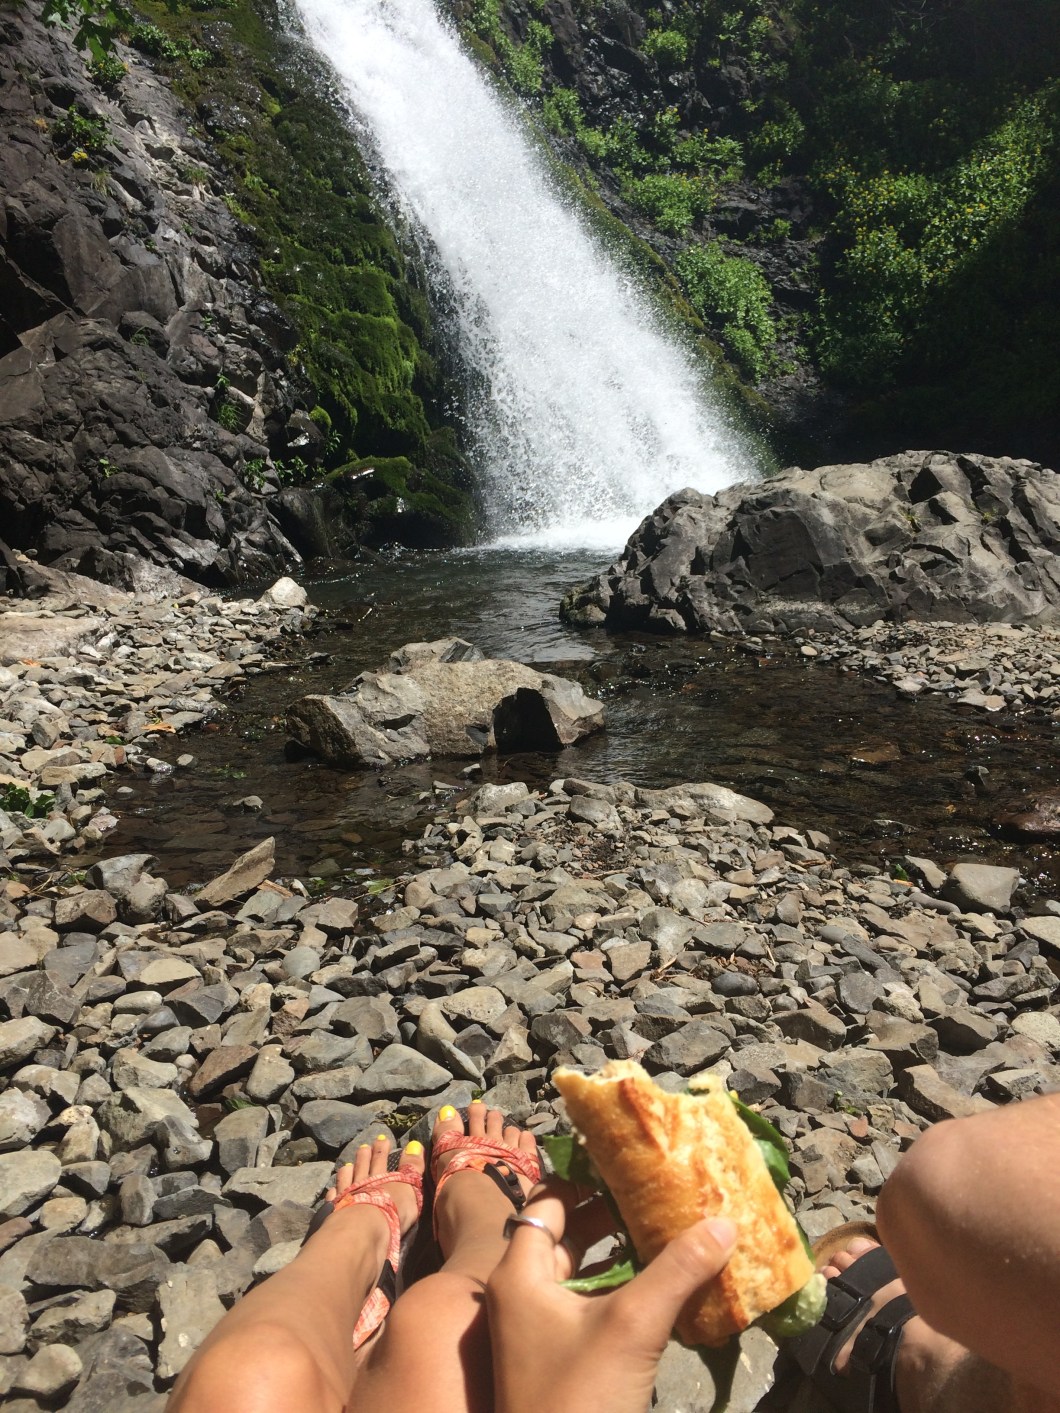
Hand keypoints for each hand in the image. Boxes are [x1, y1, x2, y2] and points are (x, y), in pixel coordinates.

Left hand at [486, 1180, 736, 1412]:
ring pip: (584, 1270)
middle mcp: (523, 1293)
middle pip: (567, 1233)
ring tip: (672, 1227)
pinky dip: (625, 1288)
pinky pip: (593, 1305)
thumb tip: (723, 1221)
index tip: (631, 1161)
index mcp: (518, 1273)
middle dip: (615, 1213)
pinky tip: (668, 1283)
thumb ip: (677, 1270)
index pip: (547, 1202)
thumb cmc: (580, 1399)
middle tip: (662, 1190)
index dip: (586, 1178)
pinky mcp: (564, 1358)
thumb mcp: (633, 1326)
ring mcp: (542, 1329)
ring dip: (624, 1251)